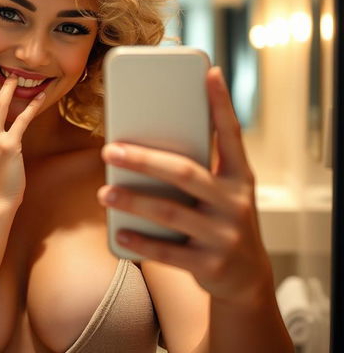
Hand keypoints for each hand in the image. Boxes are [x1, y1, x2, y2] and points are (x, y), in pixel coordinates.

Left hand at [98, 67, 272, 303]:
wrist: (247, 280)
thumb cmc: (222, 220)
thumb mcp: (223, 191)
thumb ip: (200, 165)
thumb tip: (151, 136)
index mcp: (240, 177)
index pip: (231, 134)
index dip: (221, 103)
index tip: (210, 72)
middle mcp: (236, 202)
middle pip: (185, 173)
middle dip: (144, 159)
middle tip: (110, 150)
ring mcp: (225, 235)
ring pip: (171, 211)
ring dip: (133, 200)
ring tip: (104, 193)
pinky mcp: (212, 265)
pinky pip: (169, 252)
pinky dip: (142, 242)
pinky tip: (121, 233)